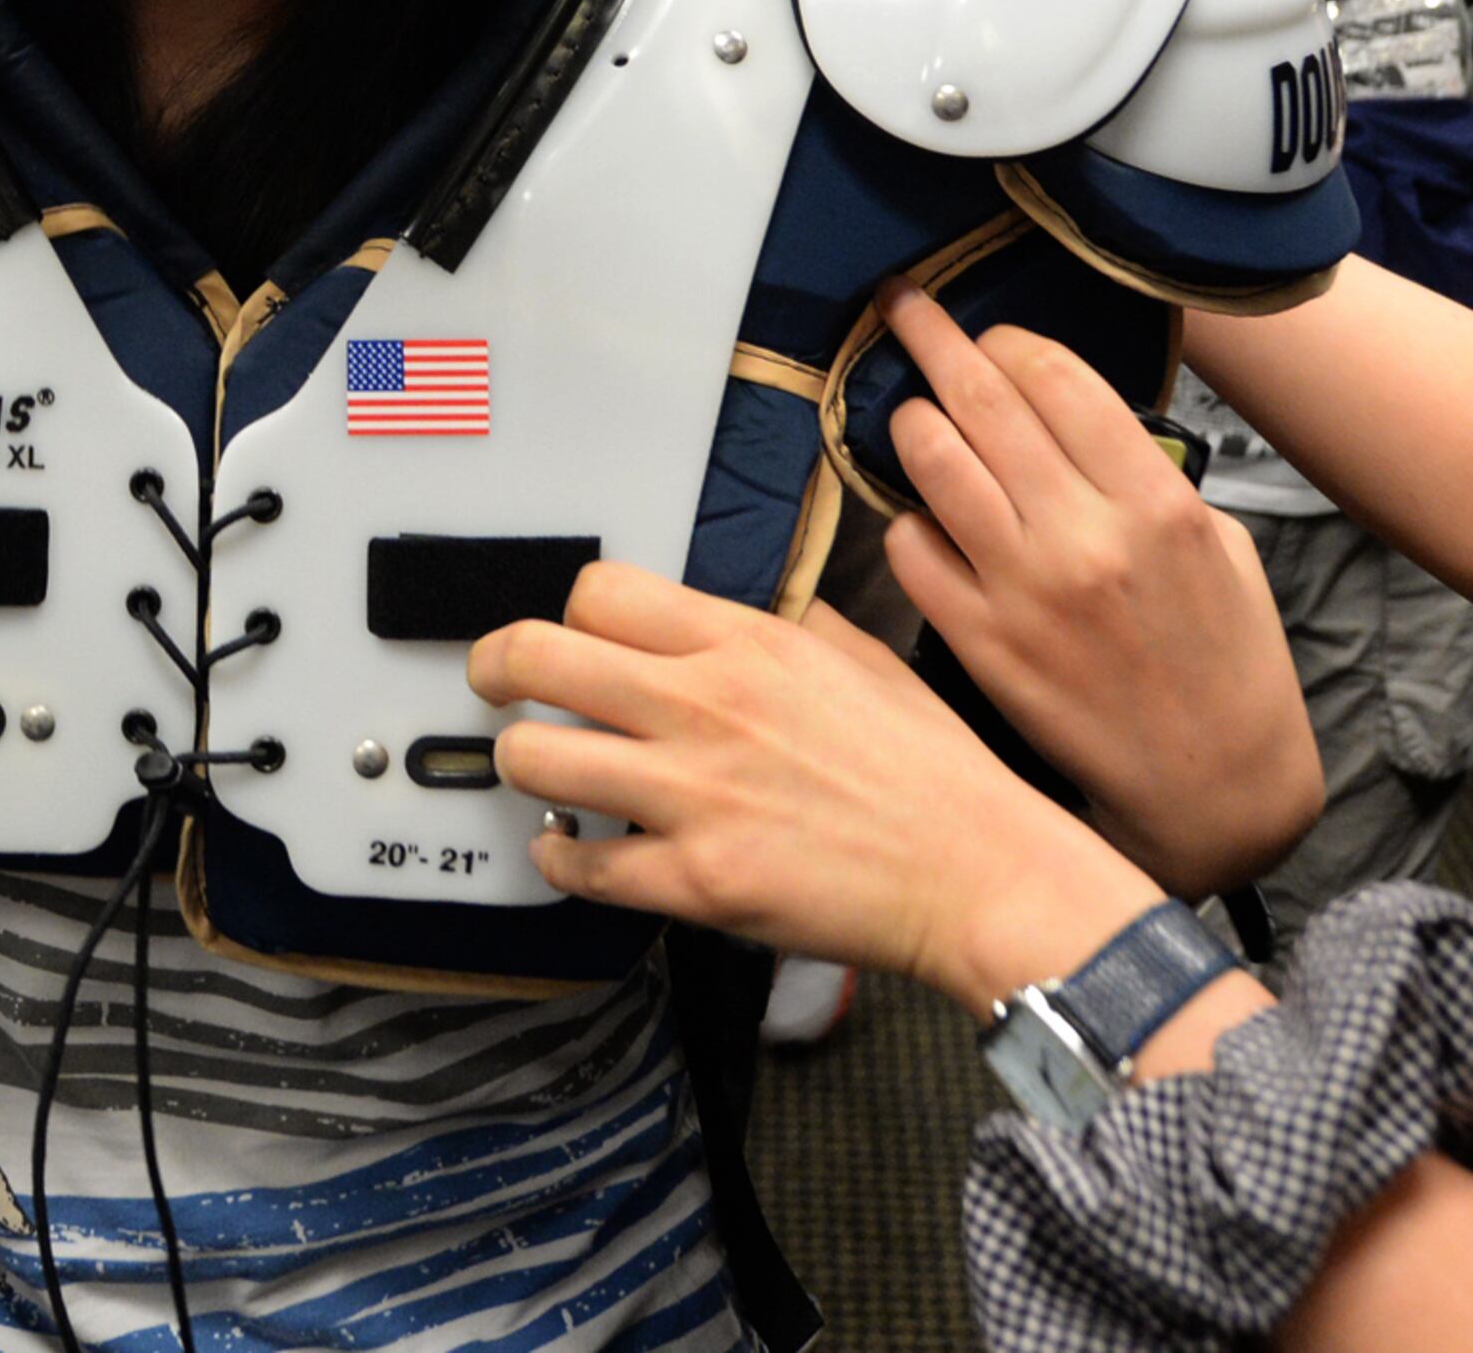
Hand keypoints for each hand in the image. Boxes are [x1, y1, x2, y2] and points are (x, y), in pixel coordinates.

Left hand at [470, 563, 1163, 1015]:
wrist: (978, 872)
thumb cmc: (930, 770)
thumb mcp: (860, 657)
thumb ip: (784, 625)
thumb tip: (727, 613)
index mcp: (745, 646)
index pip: (600, 590)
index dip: (567, 610)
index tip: (566, 635)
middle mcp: (705, 708)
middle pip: (538, 654)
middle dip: (495, 665)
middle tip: (494, 682)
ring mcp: (693, 797)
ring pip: (535, 755)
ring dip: (522, 761)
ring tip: (540, 768)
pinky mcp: (695, 882)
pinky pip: (579, 862)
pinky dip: (559, 855)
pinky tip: (570, 848)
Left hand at [868, 281, 1320, 895]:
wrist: (1216, 786)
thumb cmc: (1228, 660)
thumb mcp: (1220, 545)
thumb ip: (1146, 474)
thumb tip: (1068, 414)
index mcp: (1156, 502)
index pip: (1054, 375)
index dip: (1007, 339)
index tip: (988, 332)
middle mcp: (1085, 537)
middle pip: (982, 400)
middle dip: (933, 338)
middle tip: (902, 306)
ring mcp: (1024, 592)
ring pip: (932, 462)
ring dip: (909, 420)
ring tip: (906, 409)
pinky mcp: (980, 644)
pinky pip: (910, 550)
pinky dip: (906, 519)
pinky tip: (921, 514)